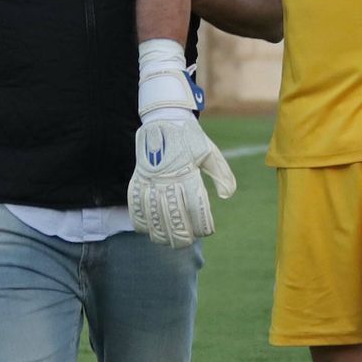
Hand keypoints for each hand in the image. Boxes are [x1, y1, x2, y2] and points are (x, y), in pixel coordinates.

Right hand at [128, 118, 237, 247]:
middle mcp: (167, 180)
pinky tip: (148, 230)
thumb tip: (227, 195)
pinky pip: (135, 206)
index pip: (196, 209)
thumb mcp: (210, 153)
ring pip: (154, 217)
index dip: (202, 225)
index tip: (207, 230)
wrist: (163, 119)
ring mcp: (150, 181)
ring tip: (169, 241)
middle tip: (187, 242)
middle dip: (182, 236)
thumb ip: (222, 174)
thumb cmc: (190, 138)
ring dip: (161, 234)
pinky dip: (140, 221)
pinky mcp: (137, 180)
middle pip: (174, 219)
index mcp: (187, 174)